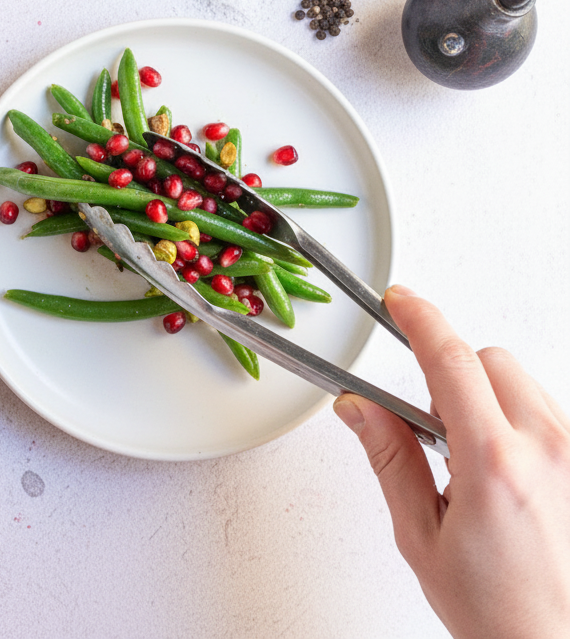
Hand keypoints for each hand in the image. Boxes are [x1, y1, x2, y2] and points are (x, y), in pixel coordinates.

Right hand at [334, 285, 569, 637]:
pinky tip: (507, 472)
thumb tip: (358, 407)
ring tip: (474, 461)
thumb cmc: (497, 609)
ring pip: (523, 383)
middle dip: (453, 375)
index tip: (400, 300)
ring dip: (490, 400)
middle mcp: (548, 449)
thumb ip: (389, 459)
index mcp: (494, 464)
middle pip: (490, 361)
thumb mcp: (421, 536)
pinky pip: (550, 414)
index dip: (419, 319)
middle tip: (432, 425)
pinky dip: (521, 423)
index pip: (450, 362)